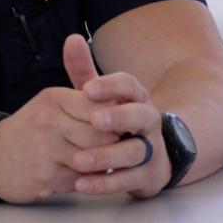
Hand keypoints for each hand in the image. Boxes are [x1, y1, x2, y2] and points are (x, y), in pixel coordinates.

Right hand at [0, 36, 119, 202]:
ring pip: (94, 158)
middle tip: (118, 147)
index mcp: (54, 98)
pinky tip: (82, 174)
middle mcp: (49, 121)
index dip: (115, 118)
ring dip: (102, 164)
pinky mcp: (46, 175)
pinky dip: (88, 180)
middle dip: (113, 144)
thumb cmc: (30, 129)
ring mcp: (46, 149)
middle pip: (102, 134)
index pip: (101, 106)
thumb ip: (86, 97)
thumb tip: (122, 98)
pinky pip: (83, 179)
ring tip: (102, 161)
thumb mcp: (52, 103)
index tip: (121, 125)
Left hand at [64, 35, 170, 198]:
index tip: (88, 88)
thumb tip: (72, 39)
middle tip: (95, 120)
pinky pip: (128, 180)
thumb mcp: (100, 95)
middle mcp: (148, 122)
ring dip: (107, 156)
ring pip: (134, 151)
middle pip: (140, 116)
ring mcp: (151, 149)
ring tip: (78, 160)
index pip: (130, 85)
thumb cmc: (115, 120)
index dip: (111, 85)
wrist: (150, 155)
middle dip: (119, 117)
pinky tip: (81, 184)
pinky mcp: (147, 176)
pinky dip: (106, 183)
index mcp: (136, 98)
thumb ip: (84, 71)